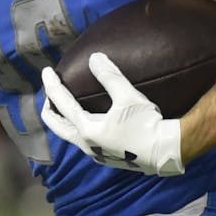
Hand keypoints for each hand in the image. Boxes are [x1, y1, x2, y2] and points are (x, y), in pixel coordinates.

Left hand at [40, 53, 183, 175]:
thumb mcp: (128, 97)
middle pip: (57, 125)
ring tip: (65, 104)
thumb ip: (110, 77)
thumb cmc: (148, 124)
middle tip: (49, 91)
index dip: (52, 85)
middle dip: (49, 107)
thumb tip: (95, 58)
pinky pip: (83, 140)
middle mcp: (87, 145)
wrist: (168, 152)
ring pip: (69, 135)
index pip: (61, 103)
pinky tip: (88, 119)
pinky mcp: (107, 157)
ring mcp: (96, 153)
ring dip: (63, 118)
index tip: (47, 71)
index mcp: (87, 130)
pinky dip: (77, 126)